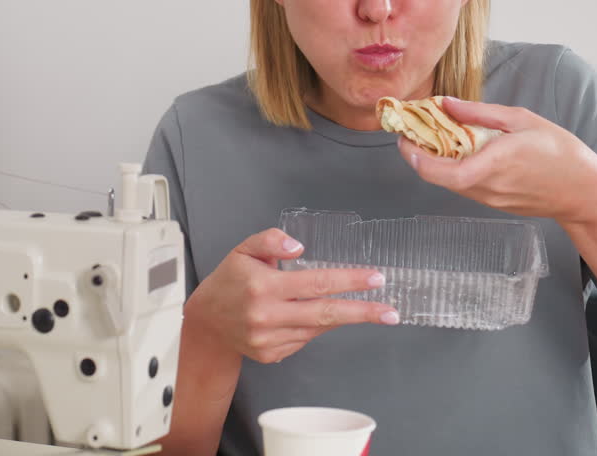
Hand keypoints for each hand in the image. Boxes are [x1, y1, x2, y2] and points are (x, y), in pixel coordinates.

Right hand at [185, 228, 397, 363]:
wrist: (206, 322)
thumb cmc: (229, 281)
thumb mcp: (244, 250)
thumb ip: (271, 241)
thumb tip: (299, 247)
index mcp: (263, 287)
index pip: (316, 282)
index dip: (349, 280)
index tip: (375, 278)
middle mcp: (267, 316)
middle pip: (326, 313)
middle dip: (363, 312)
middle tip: (390, 311)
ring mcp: (270, 339)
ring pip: (317, 328)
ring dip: (337, 316)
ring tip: (350, 305)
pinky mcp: (271, 354)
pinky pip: (304, 339)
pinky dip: (312, 326)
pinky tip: (305, 315)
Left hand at [397, 97, 596, 224]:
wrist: (584, 191)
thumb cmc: (559, 151)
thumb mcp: (521, 119)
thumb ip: (480, 113)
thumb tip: (446, 104)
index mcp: (493, 163)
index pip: (440, 171)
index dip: (415, 157)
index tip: (404, 138)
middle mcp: (487, 186)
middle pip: (438, 177)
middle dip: (419, 155)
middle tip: (412, 132)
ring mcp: (489, 199)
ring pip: (449, 182)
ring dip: (436, 162)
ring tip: (435, 137)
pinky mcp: (494, 204)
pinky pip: (465, 186)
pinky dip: (454, 169)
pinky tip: (461, 152)